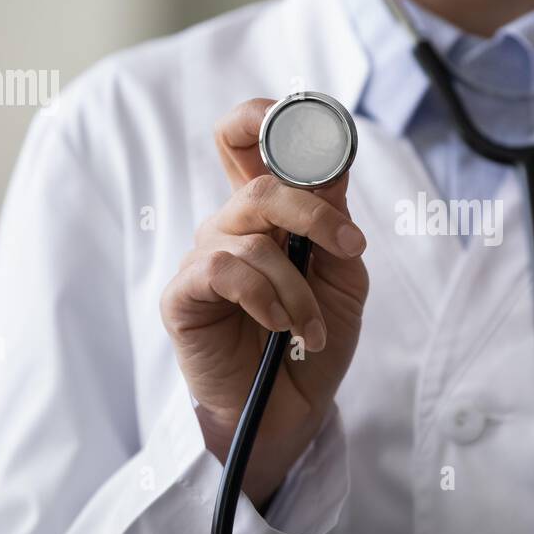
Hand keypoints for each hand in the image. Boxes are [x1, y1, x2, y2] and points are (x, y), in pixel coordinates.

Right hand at [161, 99, 368, 507]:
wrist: (291, 414)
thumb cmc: (313, 342)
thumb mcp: (343, 278)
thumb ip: (334, 222)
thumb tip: (331, 165)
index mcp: (269, 212)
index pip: (250, 138)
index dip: (272, 119)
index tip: (322, 134)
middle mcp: (231, 226)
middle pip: (257, 179)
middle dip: (313, 209)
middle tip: (349, 246)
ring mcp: (203, 258)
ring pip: (251, 233)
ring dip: (299, 287)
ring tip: (312, 329)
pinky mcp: (183, 296)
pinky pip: (223, 271)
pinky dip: (265, 298)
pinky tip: (280, 329)